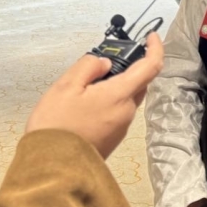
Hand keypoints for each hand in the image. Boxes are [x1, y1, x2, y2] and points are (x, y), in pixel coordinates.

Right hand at [25, 34, 163, 158]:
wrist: (51, 169)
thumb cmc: (56, 127)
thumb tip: (104, 62)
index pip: (151, 66)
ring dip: (115, 87)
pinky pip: (117, 113)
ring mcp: (120, 128)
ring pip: (126, 98)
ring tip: (86, 86)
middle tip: (106, 61)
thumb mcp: (66, 86)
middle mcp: (126, 112)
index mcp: (119, 95)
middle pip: (139, 82)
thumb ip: (88, 67)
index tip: (151, 37)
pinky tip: (85, 105)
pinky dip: (108, 102)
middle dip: (129, 68)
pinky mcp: (112, 139)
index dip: (155, 48)